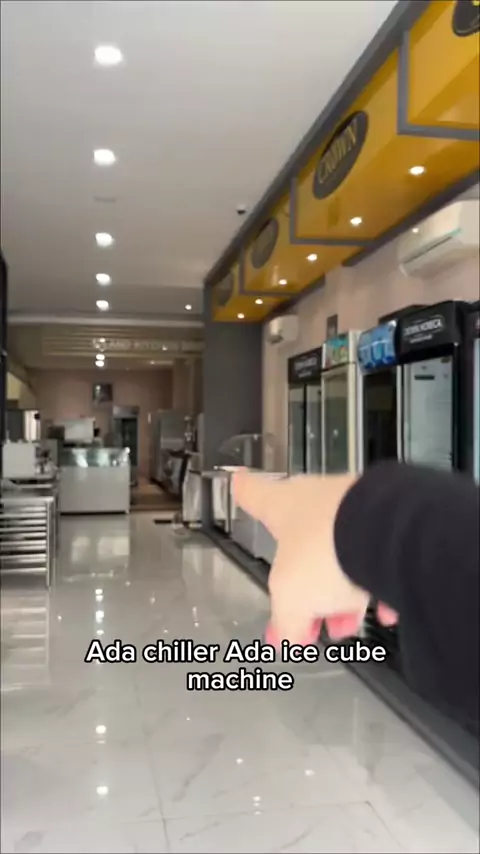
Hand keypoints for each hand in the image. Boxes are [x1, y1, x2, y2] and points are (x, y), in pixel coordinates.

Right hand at [232, 471, 397, 645]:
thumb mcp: (290, 598)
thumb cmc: (327, 548)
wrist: (386, 534)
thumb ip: (286, 619)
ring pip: (344, 554)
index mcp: (282, 506)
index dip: (244, 491)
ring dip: (343, 593)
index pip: (254, 494)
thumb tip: (287, 636)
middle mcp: (318, 501)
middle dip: (305, 584)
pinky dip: (379, 586)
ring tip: (346, 625)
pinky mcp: (392, 524)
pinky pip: (380, 559)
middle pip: (303, 542)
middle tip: (306, 617)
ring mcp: (357, 509)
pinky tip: (384, 613)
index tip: (238, 480)